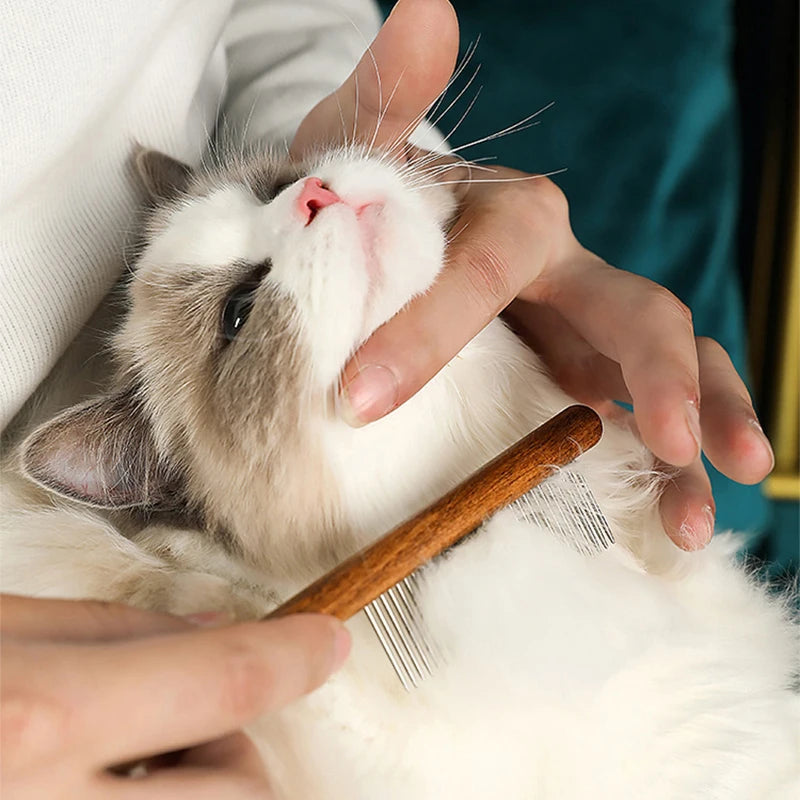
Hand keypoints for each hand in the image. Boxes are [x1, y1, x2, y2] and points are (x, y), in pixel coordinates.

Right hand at [1, 594, 349, 798]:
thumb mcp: (0, 629)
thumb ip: (109, 631)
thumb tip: (207, 632)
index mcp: (43, 717)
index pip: (222, 681)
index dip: (291, 655)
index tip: (326, 640)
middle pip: (241, 789)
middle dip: (239, 742)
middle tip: (184, 711)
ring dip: (202, 784)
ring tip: (135, 755)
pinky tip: (106, 784)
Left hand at [291, 0, 773, 550]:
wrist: (370, 253)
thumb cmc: (359, 213)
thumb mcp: (354, 157)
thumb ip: (389, 97)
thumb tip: (425, 6)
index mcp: (508, 219)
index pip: (489, 266)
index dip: (431, 328)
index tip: (362, 400)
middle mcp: (564, 273)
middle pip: (636, 310)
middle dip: (656, 374)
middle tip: (672, 439)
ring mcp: (581, 330)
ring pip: (664, 369)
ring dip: (696, 433)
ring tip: (699, 517)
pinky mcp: (580, 375)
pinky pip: (636, 413)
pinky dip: (662, 460)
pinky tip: (676, 514)